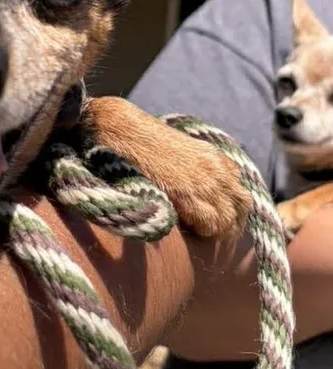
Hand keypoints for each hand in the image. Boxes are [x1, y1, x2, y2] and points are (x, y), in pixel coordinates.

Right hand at [83, 97, 251, 237]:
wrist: (127, 131)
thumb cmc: (146, 141)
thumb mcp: (182, 150)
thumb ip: (198, 167)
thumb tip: (201, 189)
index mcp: (216, 157)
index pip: (241, 190)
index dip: (234, 210)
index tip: (224, 222)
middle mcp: (217, 169)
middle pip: (241, 206)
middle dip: (232, 224)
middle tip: (217, 237)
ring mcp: (205, 181)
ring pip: (227, 218)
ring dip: (217, 231)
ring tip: (200, 236)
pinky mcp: (188, 193)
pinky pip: (209, 222)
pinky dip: (202, 230)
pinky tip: (189, 230)